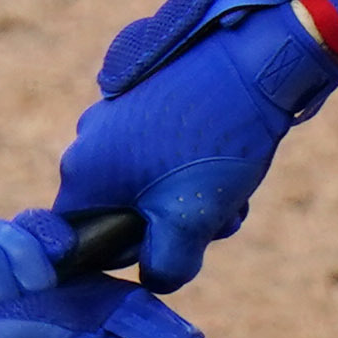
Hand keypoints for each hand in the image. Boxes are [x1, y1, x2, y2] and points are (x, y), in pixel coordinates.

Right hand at [49, 0, 337, 286]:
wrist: (255, 59)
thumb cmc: (215, 143)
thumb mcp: (190, 222)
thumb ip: (164, 268)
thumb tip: (156, 278)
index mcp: (82, 172)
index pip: (83, 240)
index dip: (128, 253)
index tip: (168, 244)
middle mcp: (88, 140)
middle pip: (121, 212)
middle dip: (168, 224)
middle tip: (213, 217)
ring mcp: (116, 114)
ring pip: (148, 183)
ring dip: (189, 197)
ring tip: (230, 188)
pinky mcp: (145, 95)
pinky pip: (159, 151)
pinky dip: (192, 164)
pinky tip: (228, 157)